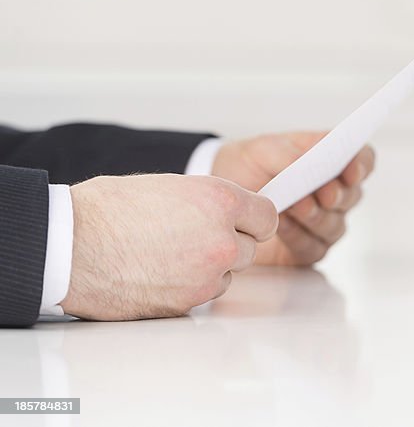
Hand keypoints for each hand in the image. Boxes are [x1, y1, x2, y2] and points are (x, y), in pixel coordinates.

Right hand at [61, 174, 277, 320]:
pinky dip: (188, 288)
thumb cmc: (107, 211)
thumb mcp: (172, 187)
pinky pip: (202, 295)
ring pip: (227, 274)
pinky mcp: (186, 304)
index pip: (267, 217)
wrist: (68, 246)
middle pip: (251, 248)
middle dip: (229, 244)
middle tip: (192, 237)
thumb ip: (209, 203)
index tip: (245, 223)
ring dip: (209, 268)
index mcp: (220, 201)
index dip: (253, 220)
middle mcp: (221, 240)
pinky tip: (158, 273)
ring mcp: (206, 276)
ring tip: (167, 254)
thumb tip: (229, 214)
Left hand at [211, 132, 374, 265]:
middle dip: (337, 195)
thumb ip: (287, 153)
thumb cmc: (248, 165)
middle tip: (323, 193)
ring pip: (335, 226)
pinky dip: (298, 236)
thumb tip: (305, 164)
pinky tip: (280, 224)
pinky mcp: (305, 248)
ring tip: (293, 206)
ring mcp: (322, 223)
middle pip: (352, 196)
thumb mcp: (263, 148)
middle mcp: (333, 193)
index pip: (362, 159)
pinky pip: (313, 248)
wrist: (220, 194)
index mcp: (330, 160)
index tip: (350, 170)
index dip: (362, 165)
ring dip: (316, 217)